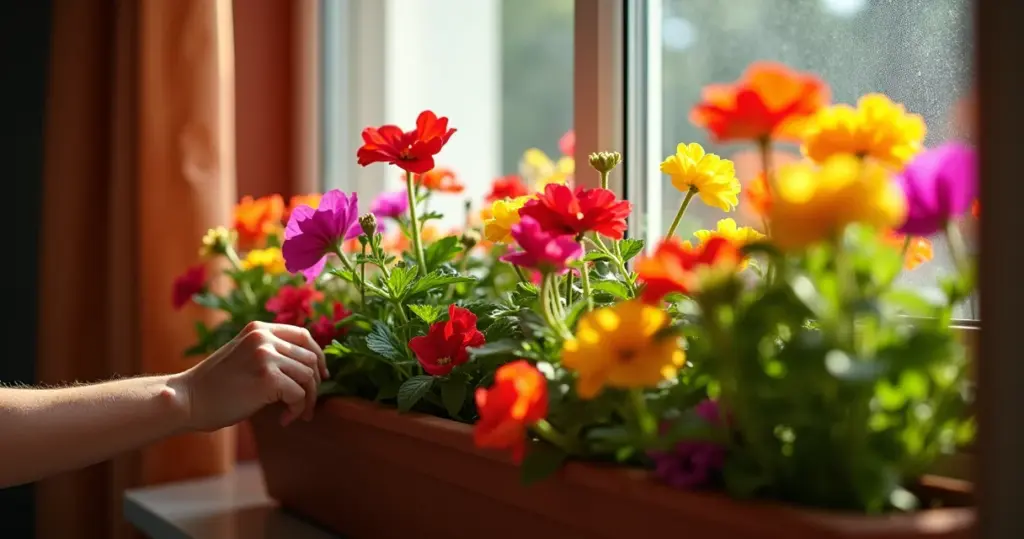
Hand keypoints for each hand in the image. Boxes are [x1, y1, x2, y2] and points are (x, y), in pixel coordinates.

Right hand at [171, 321, 328, 430]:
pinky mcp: (268, 379)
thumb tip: (311, 366)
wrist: (188, 400)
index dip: (318, 356)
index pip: (303, 336)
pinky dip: (297, 410)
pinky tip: (283, 420)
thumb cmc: (215, 386)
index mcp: (258, 329)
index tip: (321, 375)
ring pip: (308, 377)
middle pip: (310, 358)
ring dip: (306, 401)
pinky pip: (299, 395)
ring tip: (293, 414)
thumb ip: (270, 353)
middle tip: (306, 406)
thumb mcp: (243, 356)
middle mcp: (264, 338)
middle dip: (313, 384)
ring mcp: (266, 356)